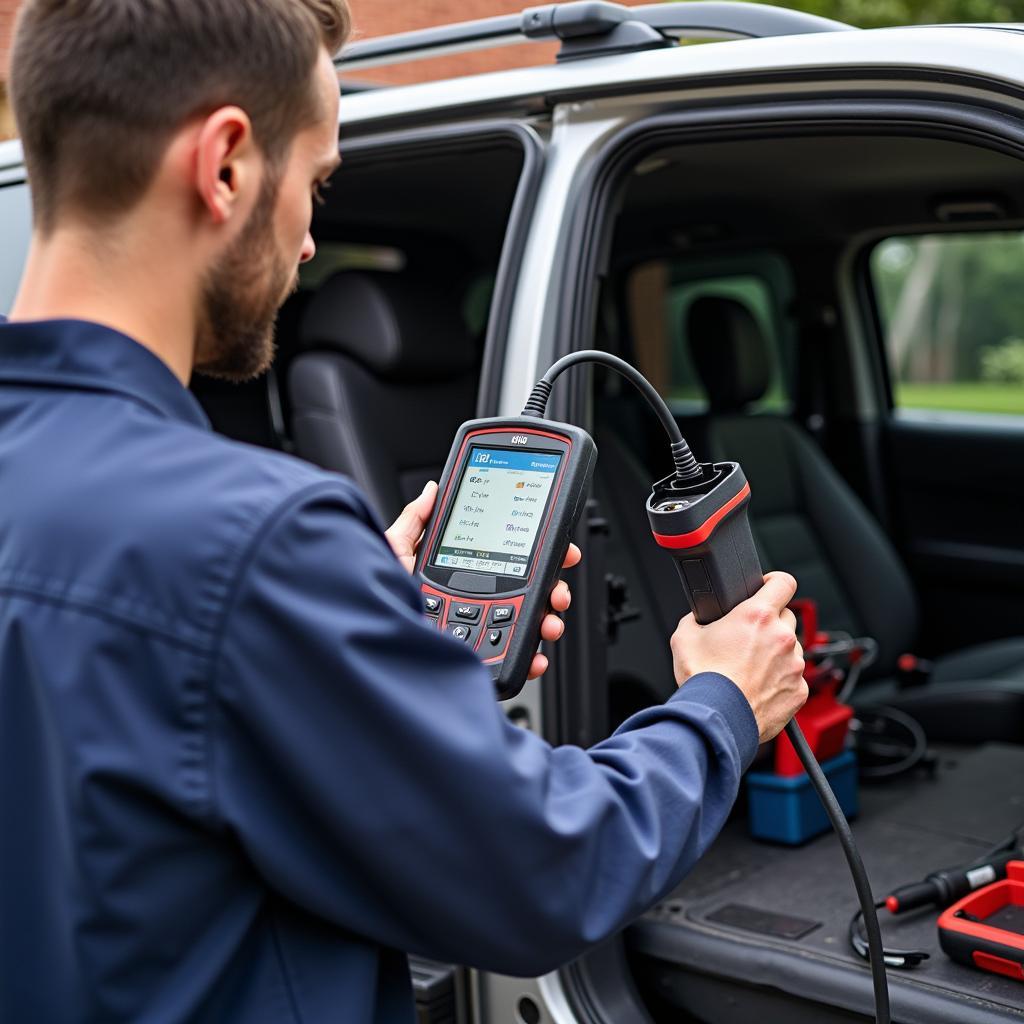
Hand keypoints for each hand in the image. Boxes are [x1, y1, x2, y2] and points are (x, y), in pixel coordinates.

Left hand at [385, 482, 581, 679]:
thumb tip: (432, 491)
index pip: (509, 558)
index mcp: (462, 573)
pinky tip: (535, 653)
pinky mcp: (478, 658)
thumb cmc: (377, 599)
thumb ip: (415, 521)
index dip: (539, 552)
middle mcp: (475, 601)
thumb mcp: (394, 551)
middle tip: (557, 588)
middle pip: (529, 592)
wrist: (373, 638)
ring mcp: (479, 631)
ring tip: (549, 621)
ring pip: (528, 624)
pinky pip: (513, 658)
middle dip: (554, 588)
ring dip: (549, 620)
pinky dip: (532, 656)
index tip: (559, 548)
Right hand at [670, 571, 806, 742]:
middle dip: (770, 623)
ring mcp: (794, 665)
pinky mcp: (798, 691)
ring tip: (749, 669)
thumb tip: (699, 617)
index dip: (775, 581)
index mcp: (757, 616)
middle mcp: (782, 637)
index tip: (768, 587)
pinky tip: (757, 687)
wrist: (716, 719)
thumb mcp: (685, 636)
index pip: (783, 582)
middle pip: (787, 616)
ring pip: (791, 649)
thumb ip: (697, 618)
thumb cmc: (703, 680)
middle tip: (748, 637)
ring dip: (775, 653)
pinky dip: (779, 680)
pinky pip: (793, 678)